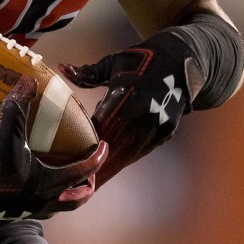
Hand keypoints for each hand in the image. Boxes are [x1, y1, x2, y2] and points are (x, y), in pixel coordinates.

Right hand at [0, 76, 107, 229]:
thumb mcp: (5, 135)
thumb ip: (18, 107)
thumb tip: (29, 81)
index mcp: (48, 184)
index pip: (83, 171)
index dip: (97, 158)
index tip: (104, 147)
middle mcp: (43, 201)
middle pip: (76, 199)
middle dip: (87, 187)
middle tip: (90, 174)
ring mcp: (28, 210)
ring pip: (58, 206)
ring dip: (67, 194)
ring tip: (66, 181)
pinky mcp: (12, 214)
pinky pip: (37, 208)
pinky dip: (43, 198)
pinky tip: (33, 185)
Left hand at [61, 30, 192, 186]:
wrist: (181, 62)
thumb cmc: (140, 60)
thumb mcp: (114, 63)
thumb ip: (88, 72)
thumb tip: (62, 69)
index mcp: (130, 94)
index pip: (104, 125)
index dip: (89, 144)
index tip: (73, 158)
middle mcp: (145, 113)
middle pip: (117, 145)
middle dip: (99, 165)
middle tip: (81, 181)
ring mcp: (158, 124)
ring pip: (131, 152)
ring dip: (112, 167)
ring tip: (93, 183)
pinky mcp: (167, 131)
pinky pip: (143, 149)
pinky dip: (127, 158)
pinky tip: (112, 167)